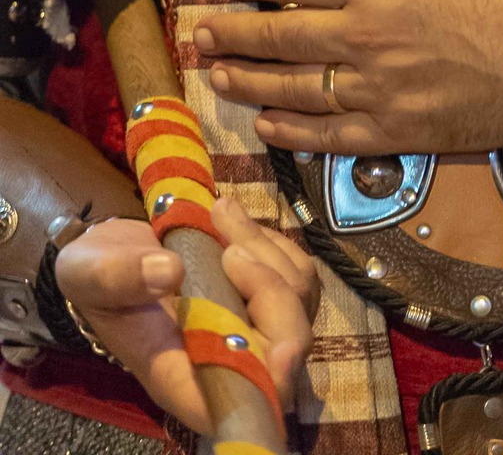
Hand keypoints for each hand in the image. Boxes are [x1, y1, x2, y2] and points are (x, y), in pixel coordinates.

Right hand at [54, 194, 317, 433]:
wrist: (115, 253)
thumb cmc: (98, 275)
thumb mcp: (89, 273)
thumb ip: (119, 278)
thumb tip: (170, 272)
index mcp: (182, 377)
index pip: (241, 403)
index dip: (272, 383)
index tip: (281, 349)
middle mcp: (225, 360)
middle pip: (287, 345)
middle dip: (271, 289)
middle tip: (229, 246)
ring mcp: (253, 327)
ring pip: (297, 299)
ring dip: (266, 252)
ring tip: (219, 214)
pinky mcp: (268, 294)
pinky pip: (297, 272)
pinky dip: (275, 243)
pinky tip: (237, 224)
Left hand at [195, 0, 502, 155]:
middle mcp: (365, 36)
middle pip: (279, 37)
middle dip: (231, 34)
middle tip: (200, 34)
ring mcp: (377, 90)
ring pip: (292, 89)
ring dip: (247, 82)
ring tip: (217, 76)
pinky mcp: (397, 131)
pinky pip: (328, 134)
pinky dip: (291, 131)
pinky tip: (268, 126)